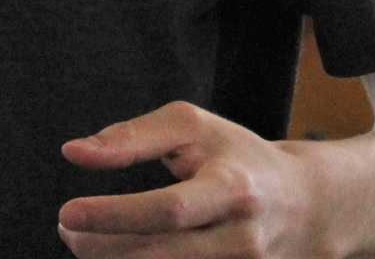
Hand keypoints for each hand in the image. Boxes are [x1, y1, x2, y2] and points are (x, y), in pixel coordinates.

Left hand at [58, 102, 323, 256]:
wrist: (308, 206)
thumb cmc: (236, 157)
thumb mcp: (192, 128)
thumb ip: (132, 137)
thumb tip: (74, 152)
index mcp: (233, 189)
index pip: (169, 210)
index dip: (115, 216)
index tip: (67, 212)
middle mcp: (242, 240)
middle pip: (161, 256)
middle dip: (102, 248)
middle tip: (67, 228)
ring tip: (82, 242)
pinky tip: (114, 257)